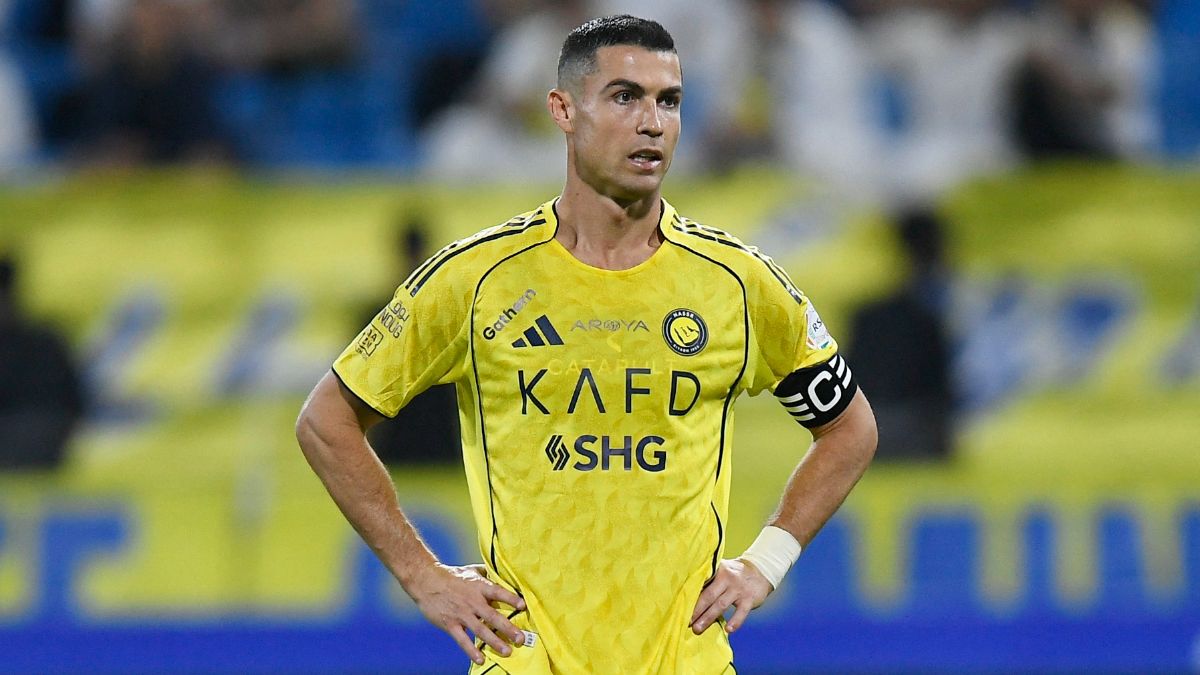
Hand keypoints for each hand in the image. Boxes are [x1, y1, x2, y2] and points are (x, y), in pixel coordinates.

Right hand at [408, 563, 526, 664]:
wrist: (426, 581)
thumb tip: (503, 574)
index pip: (498, 592)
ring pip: (481, 630)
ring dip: (495, 642)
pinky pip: (463, 640)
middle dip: (508, 628)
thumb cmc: (452, 575)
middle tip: (521, 639)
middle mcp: (473, 602)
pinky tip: (481, 659)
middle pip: (493, 616)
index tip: (523, 606)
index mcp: (479, 587)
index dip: (510, 598)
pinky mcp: (450, 624)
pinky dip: (471, 650)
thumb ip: (488, 574)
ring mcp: (462, 614)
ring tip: (507, 651)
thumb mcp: (472, 570)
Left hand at [690, 558, 772, 634]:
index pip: (702, 584)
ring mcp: (739, 589)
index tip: (679, 607)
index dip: (690, 596)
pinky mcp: (749, 599)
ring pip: (721, 605)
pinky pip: (741, 612)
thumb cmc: (734, 574)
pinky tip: (728, 629)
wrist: (761, 570)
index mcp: (718, 570)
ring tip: (698, 629)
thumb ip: (709, 580)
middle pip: (708, 596)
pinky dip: (735, 621)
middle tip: (686, 622)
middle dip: (696, 610)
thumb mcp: (722, 570)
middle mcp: (727, 578)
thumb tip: (688, 595)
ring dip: (708, 618)